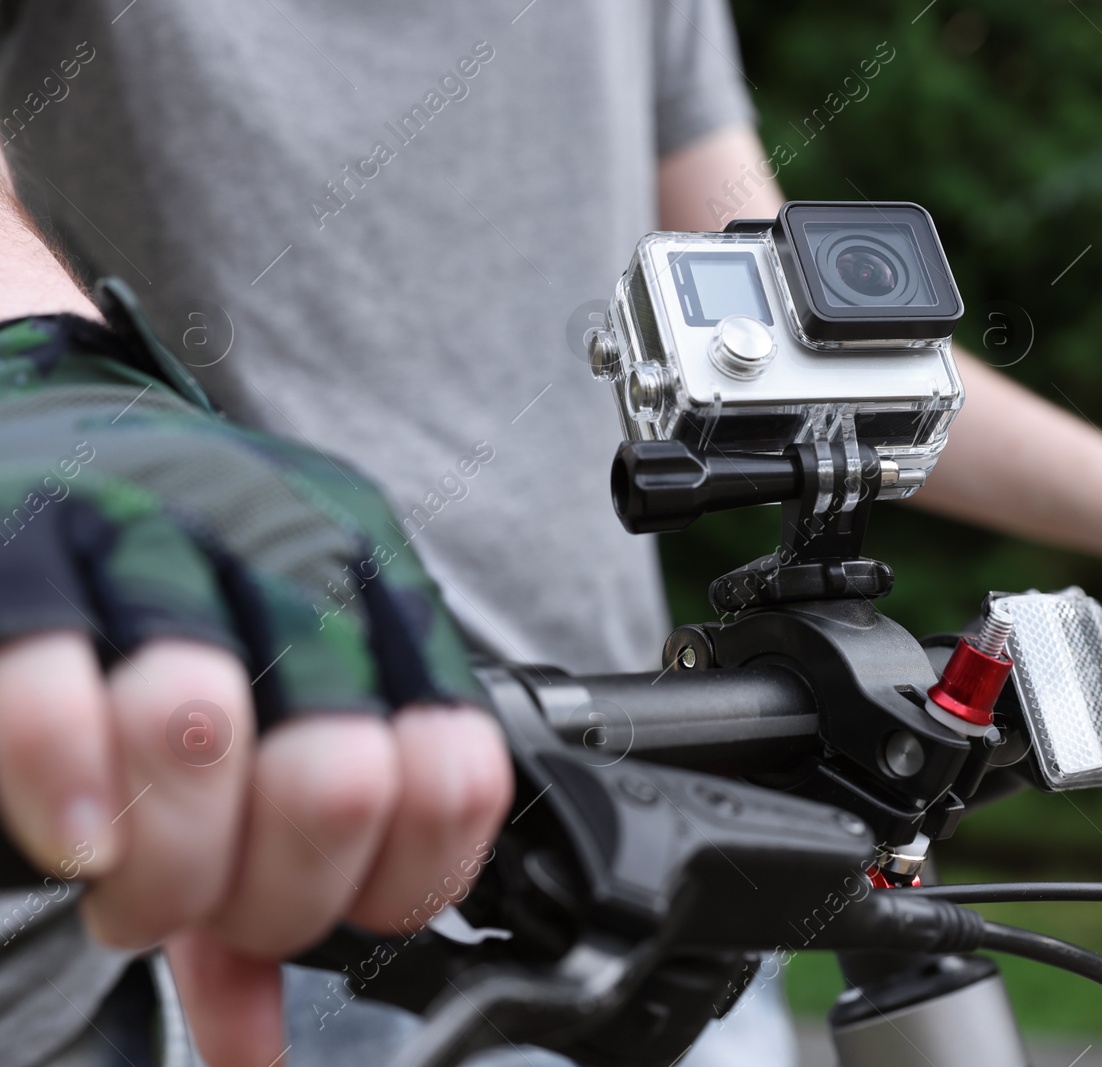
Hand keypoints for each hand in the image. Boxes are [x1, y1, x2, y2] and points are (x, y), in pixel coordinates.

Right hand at [0, 287, 512, 1065]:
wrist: (42, 416)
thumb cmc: (170, 588)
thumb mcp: (263, 711)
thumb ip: (271, 868)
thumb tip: (261, 1048)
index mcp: (380, 600)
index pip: (453, 770)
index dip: (403, 883)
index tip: (335, 913)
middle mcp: (294, 563)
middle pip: (336, 778)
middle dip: (275, 898)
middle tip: (210, 908)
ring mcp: (162, 543)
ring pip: (203, 736)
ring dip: (167, 870)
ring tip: (130, 887)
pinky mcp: (29, 545)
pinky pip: (55, 691)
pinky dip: (67, 792)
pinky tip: (74, 841)